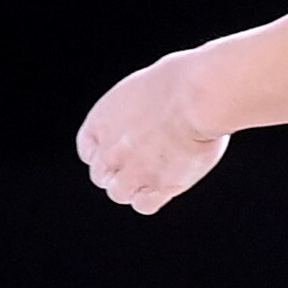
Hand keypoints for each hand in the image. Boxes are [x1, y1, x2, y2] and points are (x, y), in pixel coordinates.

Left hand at [77, 52, 230, 213]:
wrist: (198, 98)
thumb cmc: (181, 81)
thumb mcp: (144, 88)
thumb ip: (135, 111)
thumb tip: (147, 117)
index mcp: (100, 121)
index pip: (88, 151)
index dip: (105, 152)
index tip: (122, 150)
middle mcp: (109, 151)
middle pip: (101, 176)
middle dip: (119, 171)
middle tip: (146, 160)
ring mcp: (133, 172)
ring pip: (119, 194)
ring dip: (135, 187)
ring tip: (159, 172)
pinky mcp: (159, 187)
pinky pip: (145, 206)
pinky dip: (153, 198)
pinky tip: (168, 183)